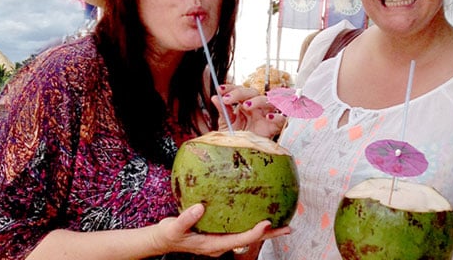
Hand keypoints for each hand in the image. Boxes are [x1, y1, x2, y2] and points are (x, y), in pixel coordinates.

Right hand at [151, 203, 290, 256]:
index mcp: (212, 245)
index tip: (267, 223)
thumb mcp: (173, 227)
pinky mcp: (219, 232)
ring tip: (283, 221)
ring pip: (246, 234)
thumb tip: (199, 207)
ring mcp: (220, 239)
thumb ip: (186, 218)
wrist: (163, 239)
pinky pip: (240, 228)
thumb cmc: (168, 234)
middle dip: (269, 234)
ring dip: (264, 229)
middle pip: (249, 239)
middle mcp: (220, 244)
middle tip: (289, 227)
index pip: (238, 239)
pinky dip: (252, 221)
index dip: (254, 232)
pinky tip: (260, 212)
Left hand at [213, 84, 286, 138]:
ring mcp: (266, 116)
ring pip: (268, 100)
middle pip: (253, 92)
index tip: (220, 89)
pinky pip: (282, 118)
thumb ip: (223, 111)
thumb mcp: (227, 125)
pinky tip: (268, 118)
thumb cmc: (238, 139)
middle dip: (239, 93)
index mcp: (244, 105)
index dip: (230, 88)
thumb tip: (215, 98)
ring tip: (246, 106)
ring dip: (257, 101)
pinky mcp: (274, 127)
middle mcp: (256, 108)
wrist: (244, 155)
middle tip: (227, 99)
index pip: (239, 90)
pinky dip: (277, 116)